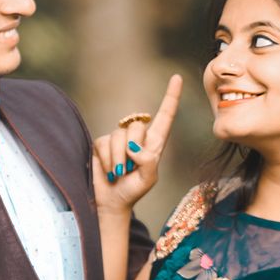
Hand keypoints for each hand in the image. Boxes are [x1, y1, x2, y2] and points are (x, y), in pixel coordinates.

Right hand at [92, 74, 182, 211]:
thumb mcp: (148, 179)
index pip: (165, 116)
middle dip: (132, 149)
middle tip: (130, 170)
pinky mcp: (102, 143)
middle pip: (137, 126)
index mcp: (155, 143)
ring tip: (120, 173)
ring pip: (119, 135)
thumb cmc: (134, 191)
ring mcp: (119, 139)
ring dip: (119, 159)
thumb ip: (147, 161)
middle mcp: (137, 137)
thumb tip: (133, 145)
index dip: (171, 97)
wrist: (112, 201)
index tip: (177, 77)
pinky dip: (107, 160)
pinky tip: (109, 171)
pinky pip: (104, 143)